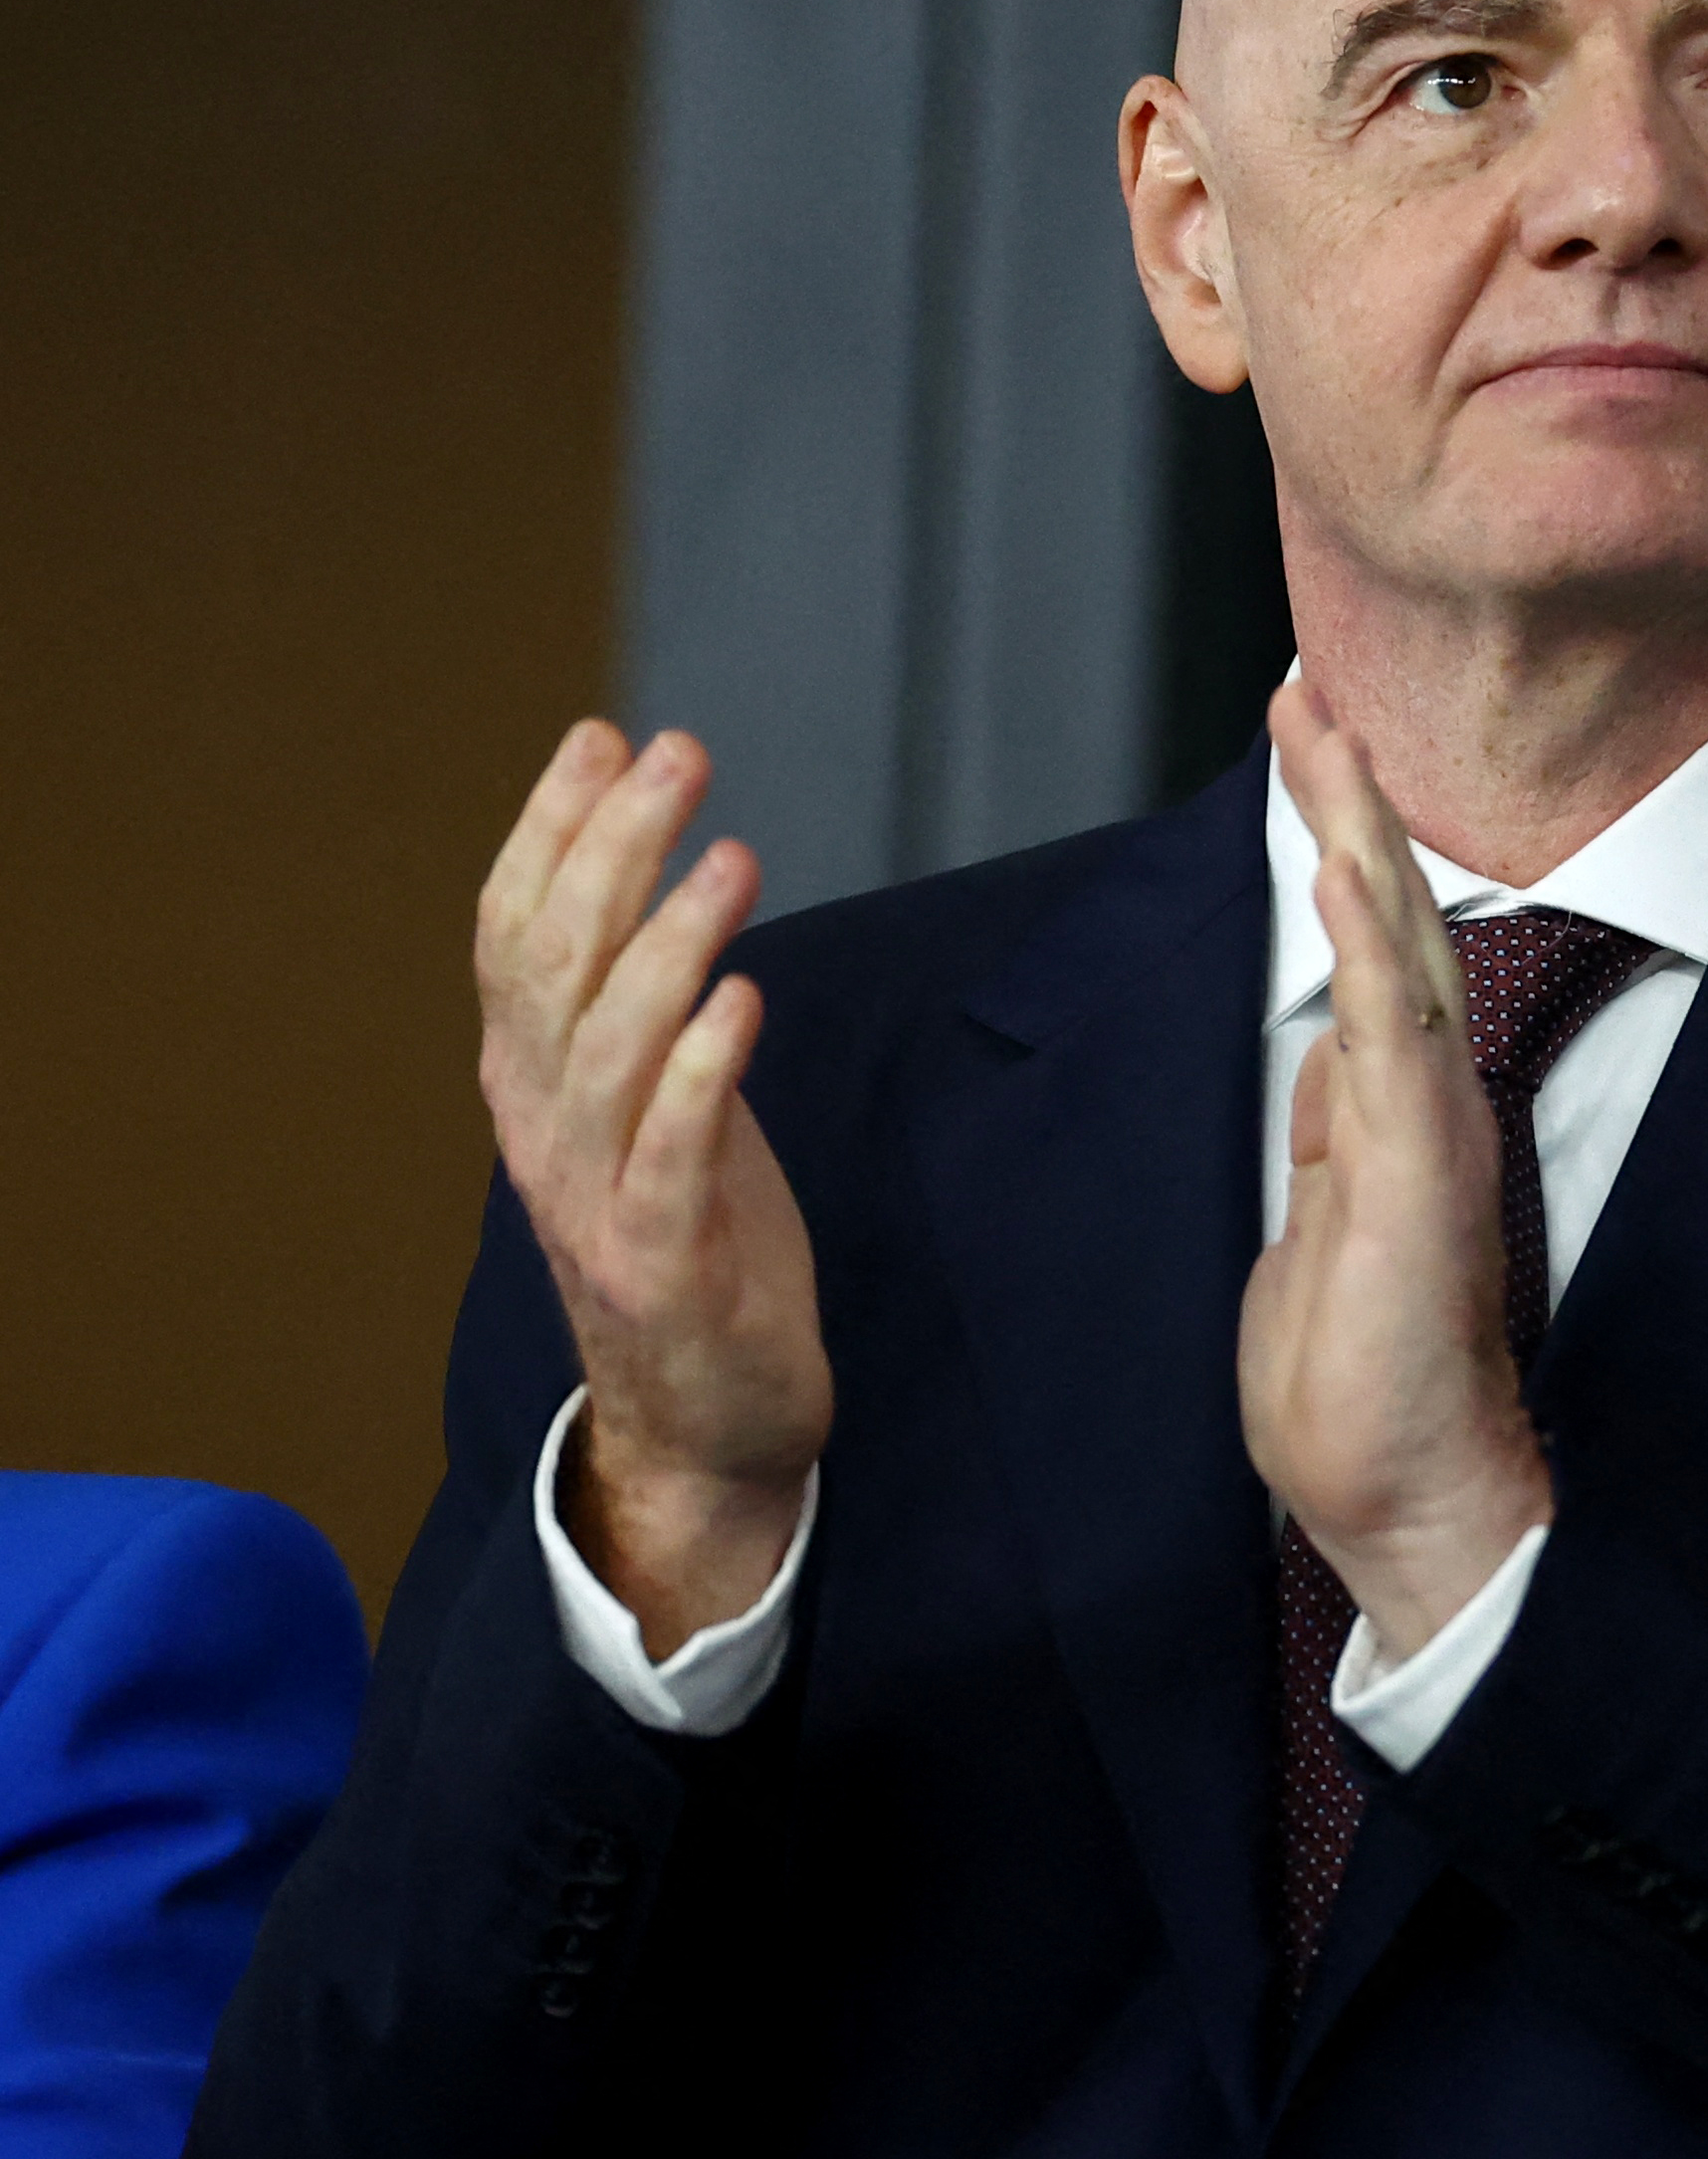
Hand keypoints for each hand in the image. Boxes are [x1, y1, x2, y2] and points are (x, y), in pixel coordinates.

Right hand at [475, 723, 830, 1652]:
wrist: (702, 1422)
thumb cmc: (696, 1240)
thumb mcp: (656, 1102)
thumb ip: (640, 998)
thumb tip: (652, 865)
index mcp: (532, 1084)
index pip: (515, 934)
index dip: (550, 831)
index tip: (598, 737)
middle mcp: (544, 1131)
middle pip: (555, 967)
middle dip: (609, 852)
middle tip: (674, 757)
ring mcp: (596, 1200)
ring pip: (609, 1052)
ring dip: (665, 946)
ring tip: (726, 858)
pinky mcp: (667, 1264)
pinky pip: (671, 1157)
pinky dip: (701, 1076)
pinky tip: (742, 1003)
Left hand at [1243, 679, 1549, 1658]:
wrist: (1408, 1495)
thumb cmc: (1364, 1390)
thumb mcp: (1322, 1233)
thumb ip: (1332, 1141)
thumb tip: (1325, 1061)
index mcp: (1395, 1109)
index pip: (1366, 945)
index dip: (1337, 840)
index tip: (1308, 741)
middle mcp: (1426, 1099)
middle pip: (1388, 914)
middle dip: (1347, 796)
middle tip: (1310, 682)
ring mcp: (1429, 1128)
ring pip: (1396, 947)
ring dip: (1359, 833)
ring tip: (1327, 731)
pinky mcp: (1419, 1172)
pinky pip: (1393, 1031)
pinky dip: (1368, 939)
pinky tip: (1348, 862)